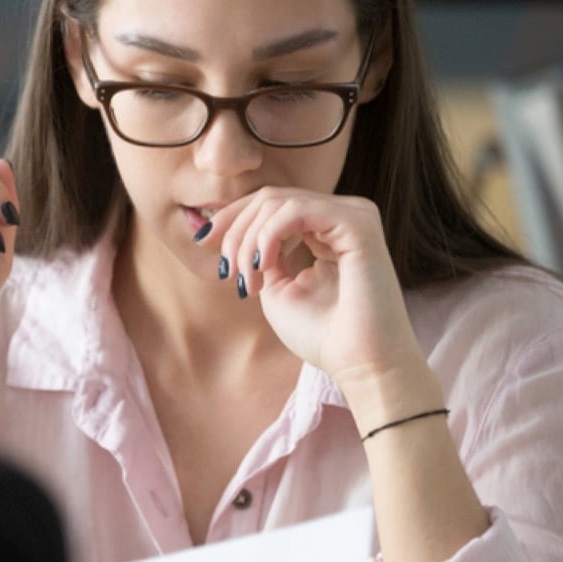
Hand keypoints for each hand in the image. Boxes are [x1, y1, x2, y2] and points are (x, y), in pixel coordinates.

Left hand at [202, 187, 424, 386]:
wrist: (360, 364)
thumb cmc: (323, 335)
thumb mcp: (277, 290)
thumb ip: (262, 256)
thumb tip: (243, 235)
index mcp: (326, 229)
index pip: (272, 204)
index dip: (232, 218)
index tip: (202, 242)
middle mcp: (342, 215)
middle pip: (270, 198)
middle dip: (235, 231)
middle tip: (227, 272)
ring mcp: (353, 215)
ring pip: (278, 201)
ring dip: (249, 240)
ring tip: (247, 279)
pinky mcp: (358, 223)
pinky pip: (296, 209)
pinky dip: (269, 234)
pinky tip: (263, 263)